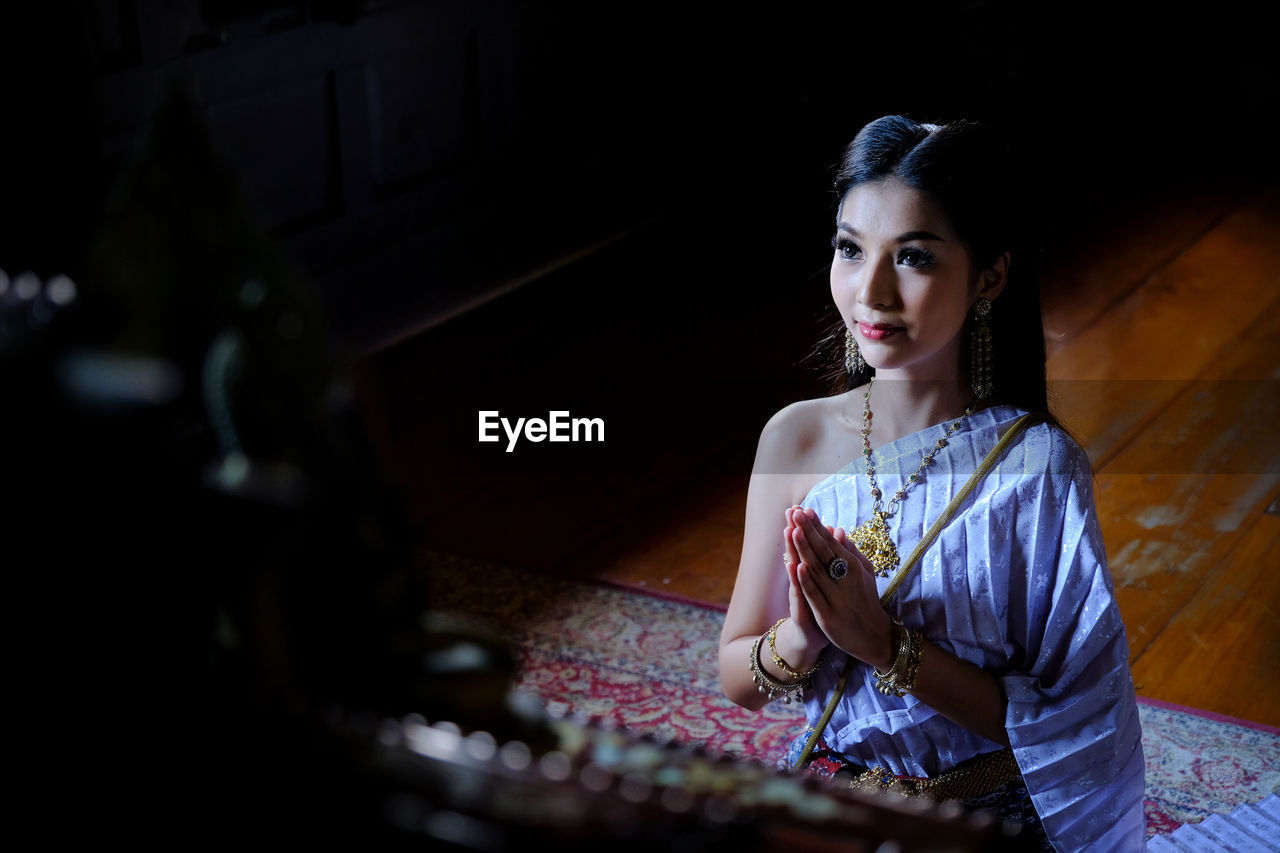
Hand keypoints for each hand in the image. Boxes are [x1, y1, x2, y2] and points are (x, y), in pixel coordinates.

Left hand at [788, 507, 894, 669]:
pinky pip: (816, 595)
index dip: (817, 526)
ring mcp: (837, 597)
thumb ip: (851, 553)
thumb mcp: (864, 574)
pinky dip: (807, 581)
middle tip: (796, 512)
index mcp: (854, 567)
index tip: (804, 509)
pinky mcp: (829, 616)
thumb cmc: (866, 601)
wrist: (875, 637)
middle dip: (808, 531)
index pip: (831, 542)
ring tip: (793, 530)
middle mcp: (846, 579)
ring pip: (818, 570)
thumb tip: (838, 530)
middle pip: (823, 552)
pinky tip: (798, 566)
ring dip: (805, 549)